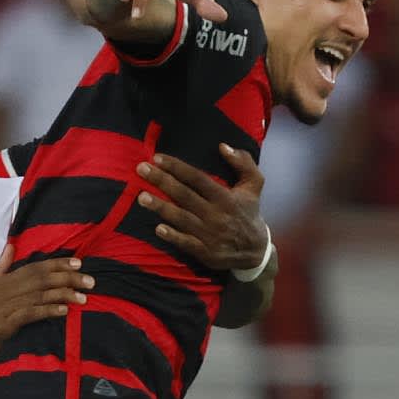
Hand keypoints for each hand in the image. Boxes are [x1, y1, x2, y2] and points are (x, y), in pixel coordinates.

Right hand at [0, 244, 93, 381]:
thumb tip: (10, 246)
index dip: (55, 264)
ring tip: (83, 297)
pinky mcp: (3, 326)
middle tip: (89, 280)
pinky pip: (30, 314)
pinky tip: (64, 310)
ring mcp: (0, 308)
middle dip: (66, 278)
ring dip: (63, 295)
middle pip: (38, 279)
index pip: (31, 268)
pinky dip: (48, 310)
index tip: (77, 264)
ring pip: (37, 296)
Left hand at [137, 144, 270, 271]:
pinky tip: (158, 228)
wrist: (256, 250)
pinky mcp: (206, 252)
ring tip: (141, 197)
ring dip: (161, 207)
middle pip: (184, 195)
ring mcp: (209, 234)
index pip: (197, 178)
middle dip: (161, 181)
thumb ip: (243, 162)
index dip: (176, 167)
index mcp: (225, 196)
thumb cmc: (249, 212)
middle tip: (141, 169)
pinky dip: (173, 236)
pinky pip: (186, 243)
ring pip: (181, 218)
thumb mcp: (254, 184)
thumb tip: (223, 146)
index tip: (157, 158)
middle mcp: (216, 214)